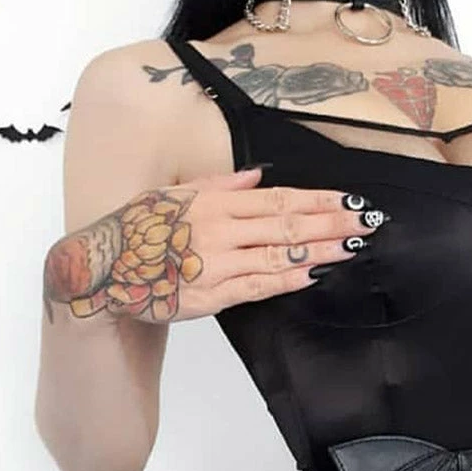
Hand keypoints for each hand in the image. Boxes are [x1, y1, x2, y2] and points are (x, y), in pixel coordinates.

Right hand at [42, 168, 384, 324]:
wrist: (105, 269)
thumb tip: (260, 175)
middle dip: (330, 223)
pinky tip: (312, 274)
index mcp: (214, 201)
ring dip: (318, 251)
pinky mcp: (211, 295)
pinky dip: (286, 279)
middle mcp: (220, 229)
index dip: (318, 200)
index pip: (278, 199)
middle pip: (286, 224)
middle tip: (367, 223)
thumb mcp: (176, 193)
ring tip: (351, 248)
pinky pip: (256, 286)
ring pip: (277, 254)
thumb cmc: (139, 229)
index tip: (349, 201)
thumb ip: (221, 184)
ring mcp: (217, 263)